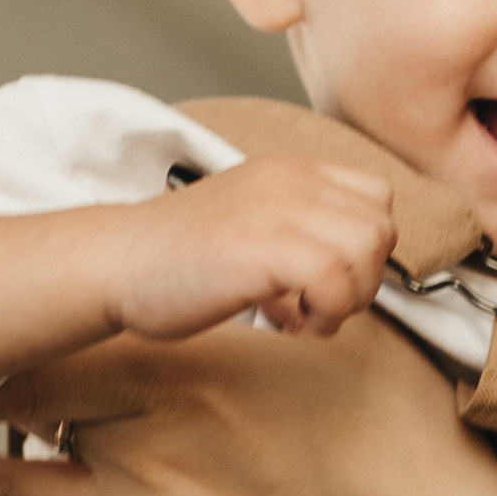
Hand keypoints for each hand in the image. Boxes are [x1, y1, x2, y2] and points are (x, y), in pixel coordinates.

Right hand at [108, 158, 394, 342]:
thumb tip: (343, 287)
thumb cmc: (174, 258)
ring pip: (368, 248)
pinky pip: (335, 277)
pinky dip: (326, 312)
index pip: (375, 195)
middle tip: (321, 304)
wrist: (115, 262)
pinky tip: (290, 323)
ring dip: (348, 297)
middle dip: (364, 278)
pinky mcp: (264, 247)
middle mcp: (290, 182)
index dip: (367, 247)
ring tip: (306, 315)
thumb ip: (297, 240)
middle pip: (381, 225)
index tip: (333, 279)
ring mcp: (278, 210)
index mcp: (289, 172)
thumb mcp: (250, 226)